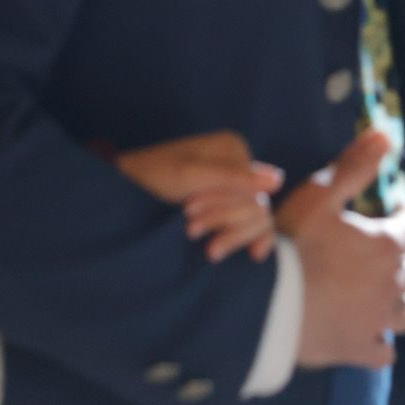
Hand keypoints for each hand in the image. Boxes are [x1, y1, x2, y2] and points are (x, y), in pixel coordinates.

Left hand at [113, 131, 283, 262]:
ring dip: (233, 234)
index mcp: (233, 148)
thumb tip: (279, 180)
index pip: (254, 186)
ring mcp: (236, 187)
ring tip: (208, 252)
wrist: (125, 192)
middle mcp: (240, 165)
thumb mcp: (188, 177)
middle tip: (191, 232)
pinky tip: (252, 256)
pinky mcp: (229, 206)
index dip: (225, 206)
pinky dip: (250, 239)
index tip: (189, 215)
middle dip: (225, 221)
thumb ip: (232, 178)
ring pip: (257, 217)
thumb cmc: (152, 179)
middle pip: (256, 202)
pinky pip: (255, 224)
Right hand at [278, 130, 404, 369]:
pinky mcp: (360, 350)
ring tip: (394, 292)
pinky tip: (373, 333)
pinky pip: (384, 350)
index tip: (399, 209)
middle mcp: (392, 283)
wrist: (265, 306)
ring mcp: (378, 320)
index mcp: (386, 245)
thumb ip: (354, 167)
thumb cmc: (292, 246)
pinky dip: (382, 341)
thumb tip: (384, 135)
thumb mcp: (319, 196)